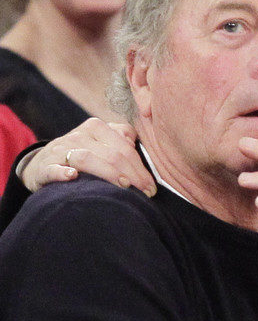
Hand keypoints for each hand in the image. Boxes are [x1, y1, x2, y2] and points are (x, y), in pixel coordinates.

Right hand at [22, 119, 154, 195]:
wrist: (42, 163)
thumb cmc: (82, 155)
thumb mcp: (101, 142)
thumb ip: (121, 138)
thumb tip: (135, 141)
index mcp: (95, 128)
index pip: (124, 147)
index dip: (140, 168)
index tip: (151, 187)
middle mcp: (78, 136)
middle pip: (111, 154)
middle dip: (132, 174)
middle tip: (146, 192)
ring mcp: (60, 151)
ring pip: (87, 158)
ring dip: (108, 173)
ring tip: (124, 186)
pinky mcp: (44, 166)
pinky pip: (53, 169)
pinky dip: (62, 172)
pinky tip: (73, 177)